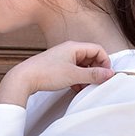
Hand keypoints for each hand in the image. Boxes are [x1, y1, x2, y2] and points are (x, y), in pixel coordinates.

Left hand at [0, 41, 117, 104]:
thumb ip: (93, 75)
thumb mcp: (74, 75)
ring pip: (82, 65)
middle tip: (96, 82)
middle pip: (91, 57)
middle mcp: (69, 50)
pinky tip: (76, 88)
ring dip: (86, 76)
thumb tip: (110, 74)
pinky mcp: (57, 67)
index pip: (98, 50)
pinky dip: (78, 79)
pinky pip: (73, 71)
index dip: (105, 62)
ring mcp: (63, 58)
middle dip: (96, 70)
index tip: (105, 75)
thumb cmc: (46, 73)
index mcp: (74, 47)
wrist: (24, 78)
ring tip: (85, 87)